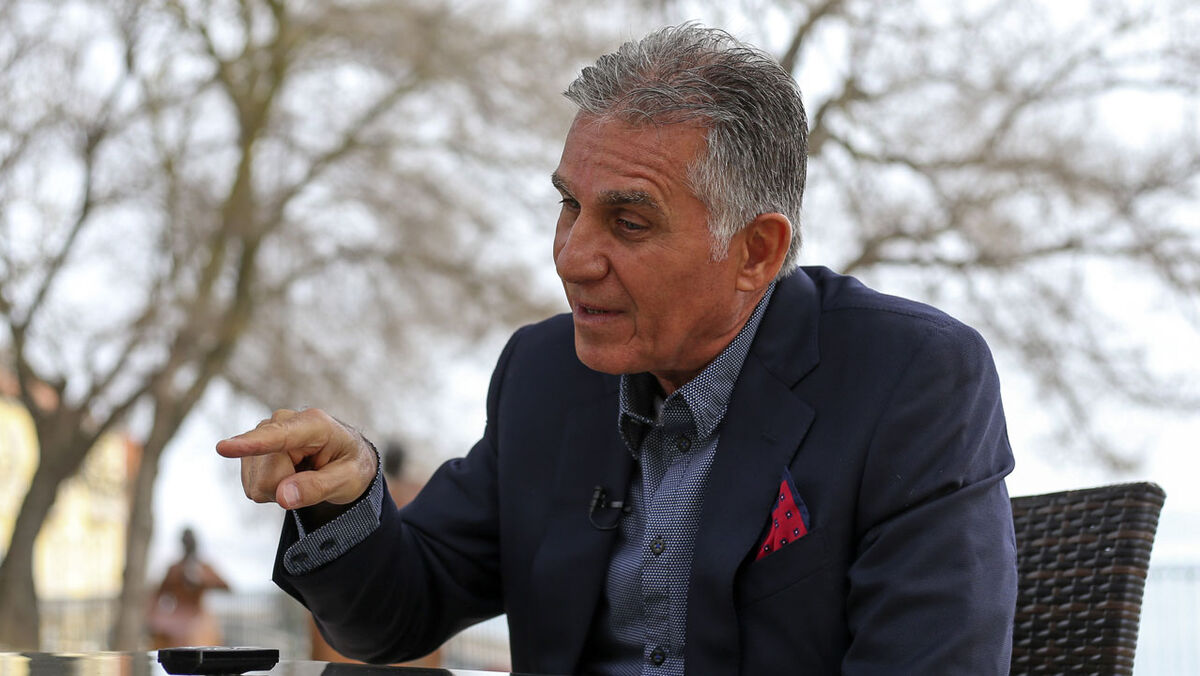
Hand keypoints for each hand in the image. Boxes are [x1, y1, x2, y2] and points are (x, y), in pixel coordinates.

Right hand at [216, 408, 376, 509]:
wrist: (344, 458)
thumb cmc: (350, 465)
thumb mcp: (348, 481)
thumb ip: (318, 488)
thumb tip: (283, 497)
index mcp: (314, 424)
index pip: (278, 437)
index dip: (251, 444)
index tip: (222, 448)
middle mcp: (283, 421)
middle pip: (268, 475)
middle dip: (287, 489)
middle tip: (313, 481)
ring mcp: (264, 432)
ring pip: (257, 482)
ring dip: (279, 489)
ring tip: (302, 476)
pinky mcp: (252, 448)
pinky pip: (251, 485)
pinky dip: (271, 489)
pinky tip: (288, 475)